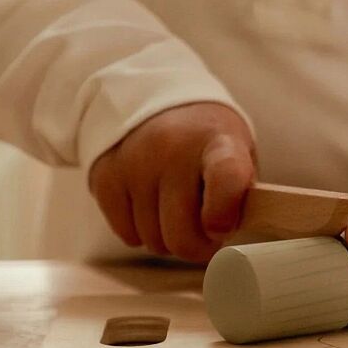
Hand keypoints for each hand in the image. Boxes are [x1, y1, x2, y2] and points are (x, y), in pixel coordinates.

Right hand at [88, 102, 257, 263]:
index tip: (221, 228)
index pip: (226, 177)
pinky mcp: (106, 177)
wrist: (157, 101)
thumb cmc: (207, 140)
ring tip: (177, 210)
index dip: (224, 213)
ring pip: (154, 242)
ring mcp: (135, 163)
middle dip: (198, 246)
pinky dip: (142, 232)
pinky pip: (128, 236)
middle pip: (182, 235)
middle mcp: (173, 149)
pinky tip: (151, 205)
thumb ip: (241, 193)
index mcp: (218, 141)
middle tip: (205, 231)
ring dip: (168, 238)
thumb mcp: (238, 151)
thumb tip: (225, 233)